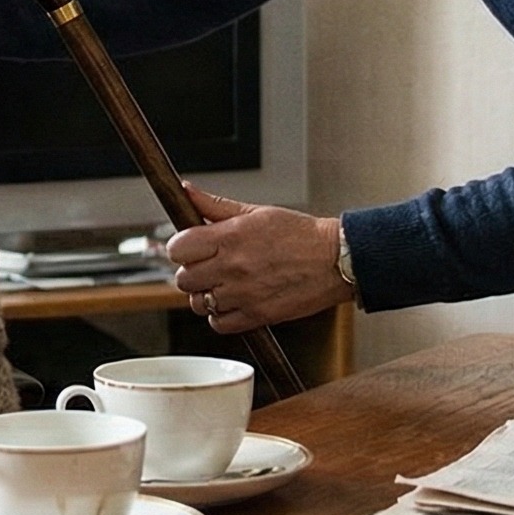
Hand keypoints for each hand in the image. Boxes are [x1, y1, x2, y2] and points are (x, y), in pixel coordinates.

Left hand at [164, 183, 356, 334]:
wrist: (335, 260)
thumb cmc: (300, 234)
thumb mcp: (257, 211)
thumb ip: (216, 205)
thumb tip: (187, 190)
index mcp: (230, 236)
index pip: (178, 248)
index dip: (181, 248)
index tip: (190, 248)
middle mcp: (233, 266)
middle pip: (183, 279)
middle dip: (193, 272)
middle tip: (209, 266)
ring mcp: (243, 294)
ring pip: (198, 304)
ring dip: (205, 295)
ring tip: (222, 285)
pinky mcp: (256, 315)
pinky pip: (218, 324)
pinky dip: (221, 316)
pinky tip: (233, 302)